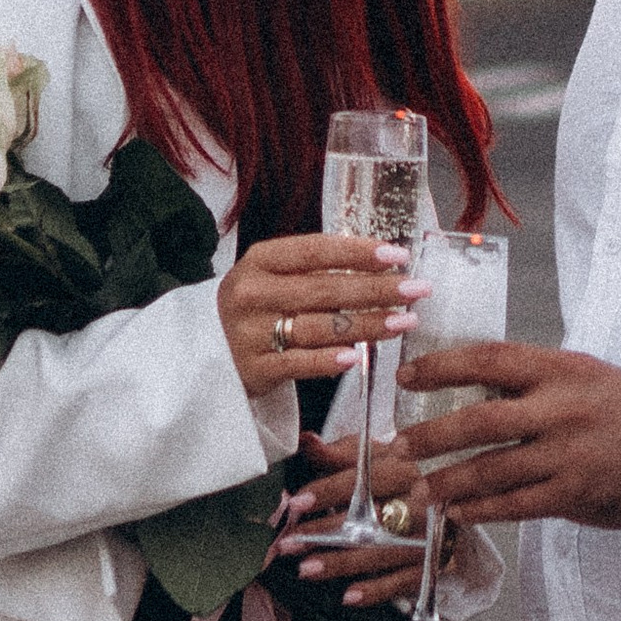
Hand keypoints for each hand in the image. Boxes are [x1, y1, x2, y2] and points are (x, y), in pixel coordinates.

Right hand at [216, 232, 418, 400]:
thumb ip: (313, 270)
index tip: (397, 256)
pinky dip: (330, 360)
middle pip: (325, 290)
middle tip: (417, 290)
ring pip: (320, 327)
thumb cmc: (255, 307)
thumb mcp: (271, 277)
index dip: (357, 252)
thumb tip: (380, 264)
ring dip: (368, 324)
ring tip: (404, 322)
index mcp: (259, 261)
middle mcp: (252, 293)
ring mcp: (250, 333)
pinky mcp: (253, 369)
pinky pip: (299, 363)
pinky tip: (359, 356)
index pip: (314, 250)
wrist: (204, 351)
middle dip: (377, 289)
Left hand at [276, 431, 425, 594]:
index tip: (297, 502)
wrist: (456, 500)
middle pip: (371, 518)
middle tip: (289, 542)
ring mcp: (430, 536)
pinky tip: (348, 596)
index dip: (329, 491)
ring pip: (383, 551)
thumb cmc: (404, 477)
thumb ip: (341, 453)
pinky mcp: (435, 564)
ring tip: (306, 569)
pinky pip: (404, 581)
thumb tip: (305, 440)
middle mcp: (422, 502)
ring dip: (342, 563)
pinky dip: (376, 591)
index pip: (365, 479)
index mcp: (406, 468)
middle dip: (326, 532)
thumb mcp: (378, 457)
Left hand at [405, 340, 620, 528]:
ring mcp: (566, 455)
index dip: (441, 367)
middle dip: (431, 435)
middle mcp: (559, 409)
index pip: (488, 360)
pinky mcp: (572, 494)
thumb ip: (534, 379)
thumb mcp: (584, 374)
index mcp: (560, 370)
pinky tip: (458, 512)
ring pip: (490, 469)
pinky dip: (481, 509)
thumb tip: (474, 382)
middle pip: (479, 421)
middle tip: (398, 445)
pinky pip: (515, 505)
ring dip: (447, 481)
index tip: (407, 377)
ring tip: (417, 490)